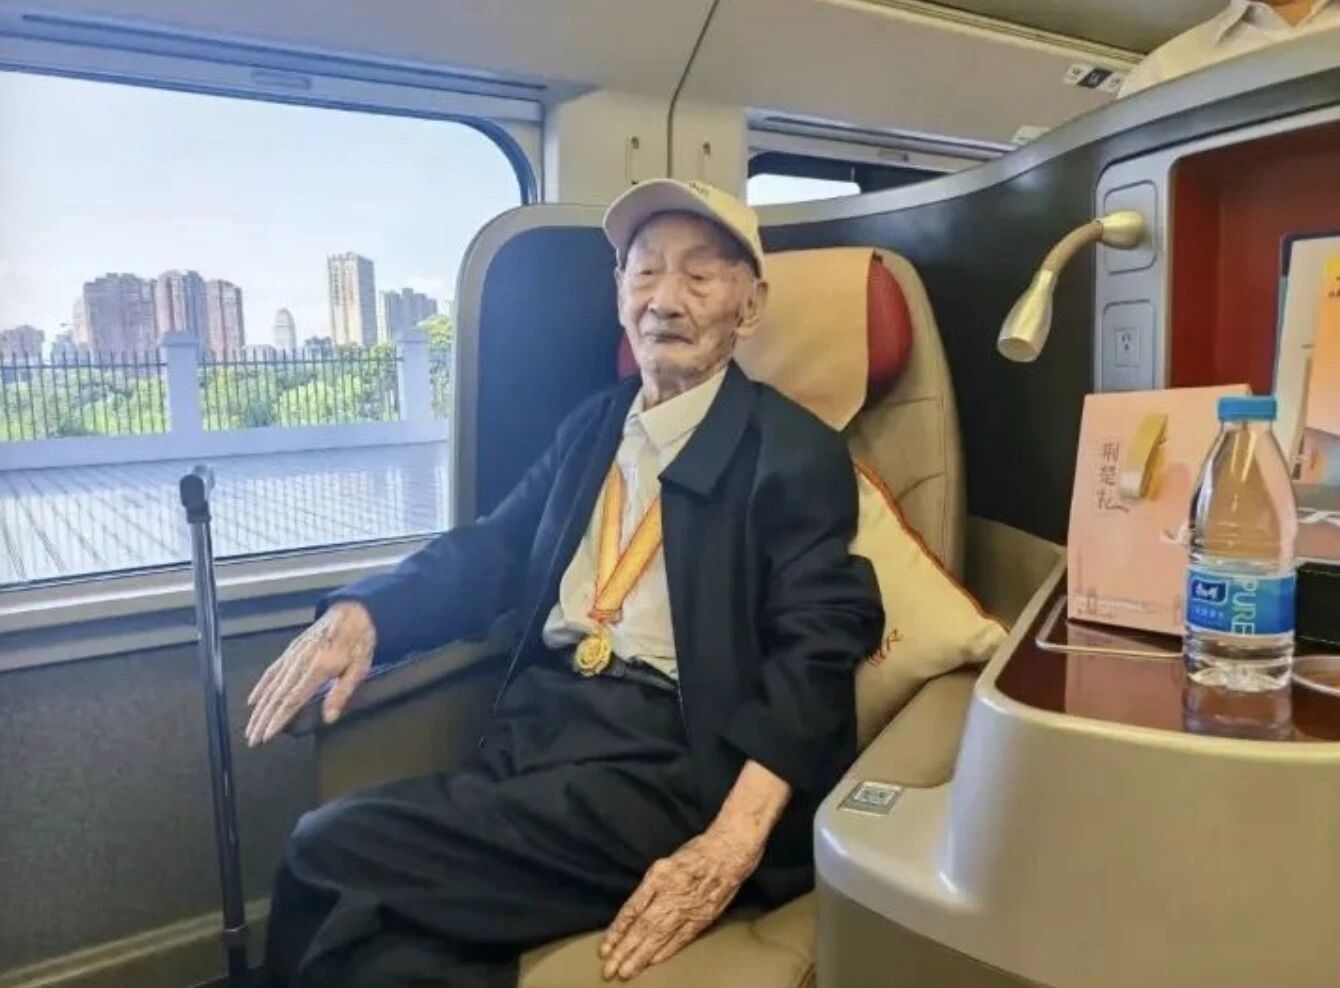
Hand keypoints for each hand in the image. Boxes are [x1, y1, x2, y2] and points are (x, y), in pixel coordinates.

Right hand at [244, 601, 375, 745]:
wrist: (352, 614)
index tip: (266, 735)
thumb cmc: (358, 641)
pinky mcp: (291, 651)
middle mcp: (301, 662)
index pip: (292, 699)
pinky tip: (252, 700)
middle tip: (252, 740)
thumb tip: (329, 717)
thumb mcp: (359, 668)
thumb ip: (341, 693)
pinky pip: (271, 671)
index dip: (277, 719)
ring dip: (258, 709)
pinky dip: (260, 687)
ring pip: (270, 687)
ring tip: (250, 727)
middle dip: (262, 720)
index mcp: (318, 668)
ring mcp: (293, 656)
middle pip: (276, 697)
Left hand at [599, 824, 763, 980]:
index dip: (617, 932)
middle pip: (643, 928)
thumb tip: (631, 915)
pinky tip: (653, 962)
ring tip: (626, 972)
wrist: (729, 852)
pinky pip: (680, 938)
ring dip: (641, 957)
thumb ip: (648, 888)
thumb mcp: (664, 864)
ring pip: (660, 937)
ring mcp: (688, 908)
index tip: (605, 948)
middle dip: (624, 952)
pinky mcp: (702, 917)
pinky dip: (666, 952)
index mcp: (658, 877)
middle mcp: (671, 894)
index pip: (632, 910)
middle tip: (609, 971)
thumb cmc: (694, 855)